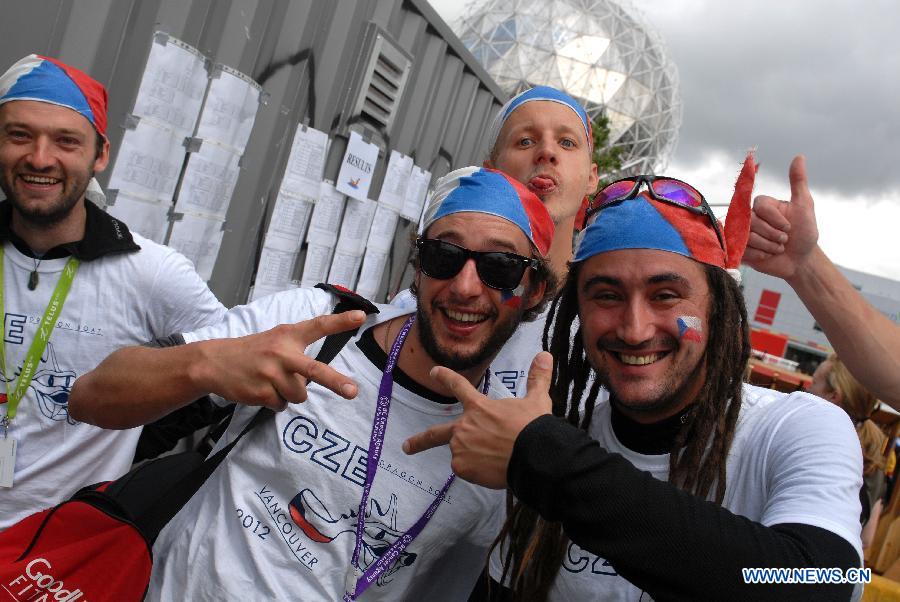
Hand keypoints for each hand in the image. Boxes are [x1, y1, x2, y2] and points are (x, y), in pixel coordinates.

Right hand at [194, 310, 365, 410]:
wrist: (214, 362)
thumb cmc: (253, 352)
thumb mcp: (276, 340)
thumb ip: (297, 350)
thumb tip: (316, 378)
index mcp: (288, 335)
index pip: (318, 326)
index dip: (340, 321)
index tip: (362, 316)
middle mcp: (282, 352)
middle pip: (314, 370)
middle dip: (335, 382)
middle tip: (353, 392)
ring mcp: (271, 373)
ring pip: (299, 395)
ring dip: (290, 394)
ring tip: (272, 382)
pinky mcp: (261, 392)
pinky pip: (282, 405)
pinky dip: (275, 401)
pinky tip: (261, 389)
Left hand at [402, 352, 552, 488]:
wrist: (533, 456)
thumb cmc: (533, 427)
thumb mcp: (537, 401)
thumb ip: (537, 379)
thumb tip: (545, 355)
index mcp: (479, 407)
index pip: (458, 386)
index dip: (445, 376)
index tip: (433, 372)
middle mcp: (464, 427)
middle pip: (435, 433)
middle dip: (419, 441)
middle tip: (407, 447)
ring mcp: (461, 449)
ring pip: (463, 455)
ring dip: (474, 458)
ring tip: (496, 460)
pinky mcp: (463, 468)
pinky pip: (468, 470)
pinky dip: (478, 471)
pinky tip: (494, 469)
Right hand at [743, 155, 819, 279]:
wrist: (801, 260)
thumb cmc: (805, 233)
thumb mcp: (804, 206)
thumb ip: (798, 182)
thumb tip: (799, 157)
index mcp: (764, 205)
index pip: (760, 205)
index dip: (774, 218)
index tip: (789, 226)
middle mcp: (751, 217)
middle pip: (753, 222)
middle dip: (773, 234)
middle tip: (785, 239)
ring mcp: (745, 233)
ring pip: (748, 237)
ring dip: (768, 245)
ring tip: (778, 248)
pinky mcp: (741, 249)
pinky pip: (743, 249)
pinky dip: (760, 254)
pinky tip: (768, 255)